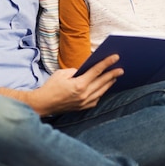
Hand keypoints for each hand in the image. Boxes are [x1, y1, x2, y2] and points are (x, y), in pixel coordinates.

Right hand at [0, 54, 123, 115]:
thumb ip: (76, 71)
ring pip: (101, 91)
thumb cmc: (51, 87)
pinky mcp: (83, 108)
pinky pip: (96, 99)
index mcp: (79, 85)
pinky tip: (103, 87)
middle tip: (121, 69)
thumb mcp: (62, 74)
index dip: (107, 63)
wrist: (43, 104)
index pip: (97, 71)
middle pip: (102, 82)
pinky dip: (101, 92)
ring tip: (115, 77)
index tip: (115, 57)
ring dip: (109, 83)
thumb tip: (85, 70)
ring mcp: (84, 103)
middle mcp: (84, 95)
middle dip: (112, 74)